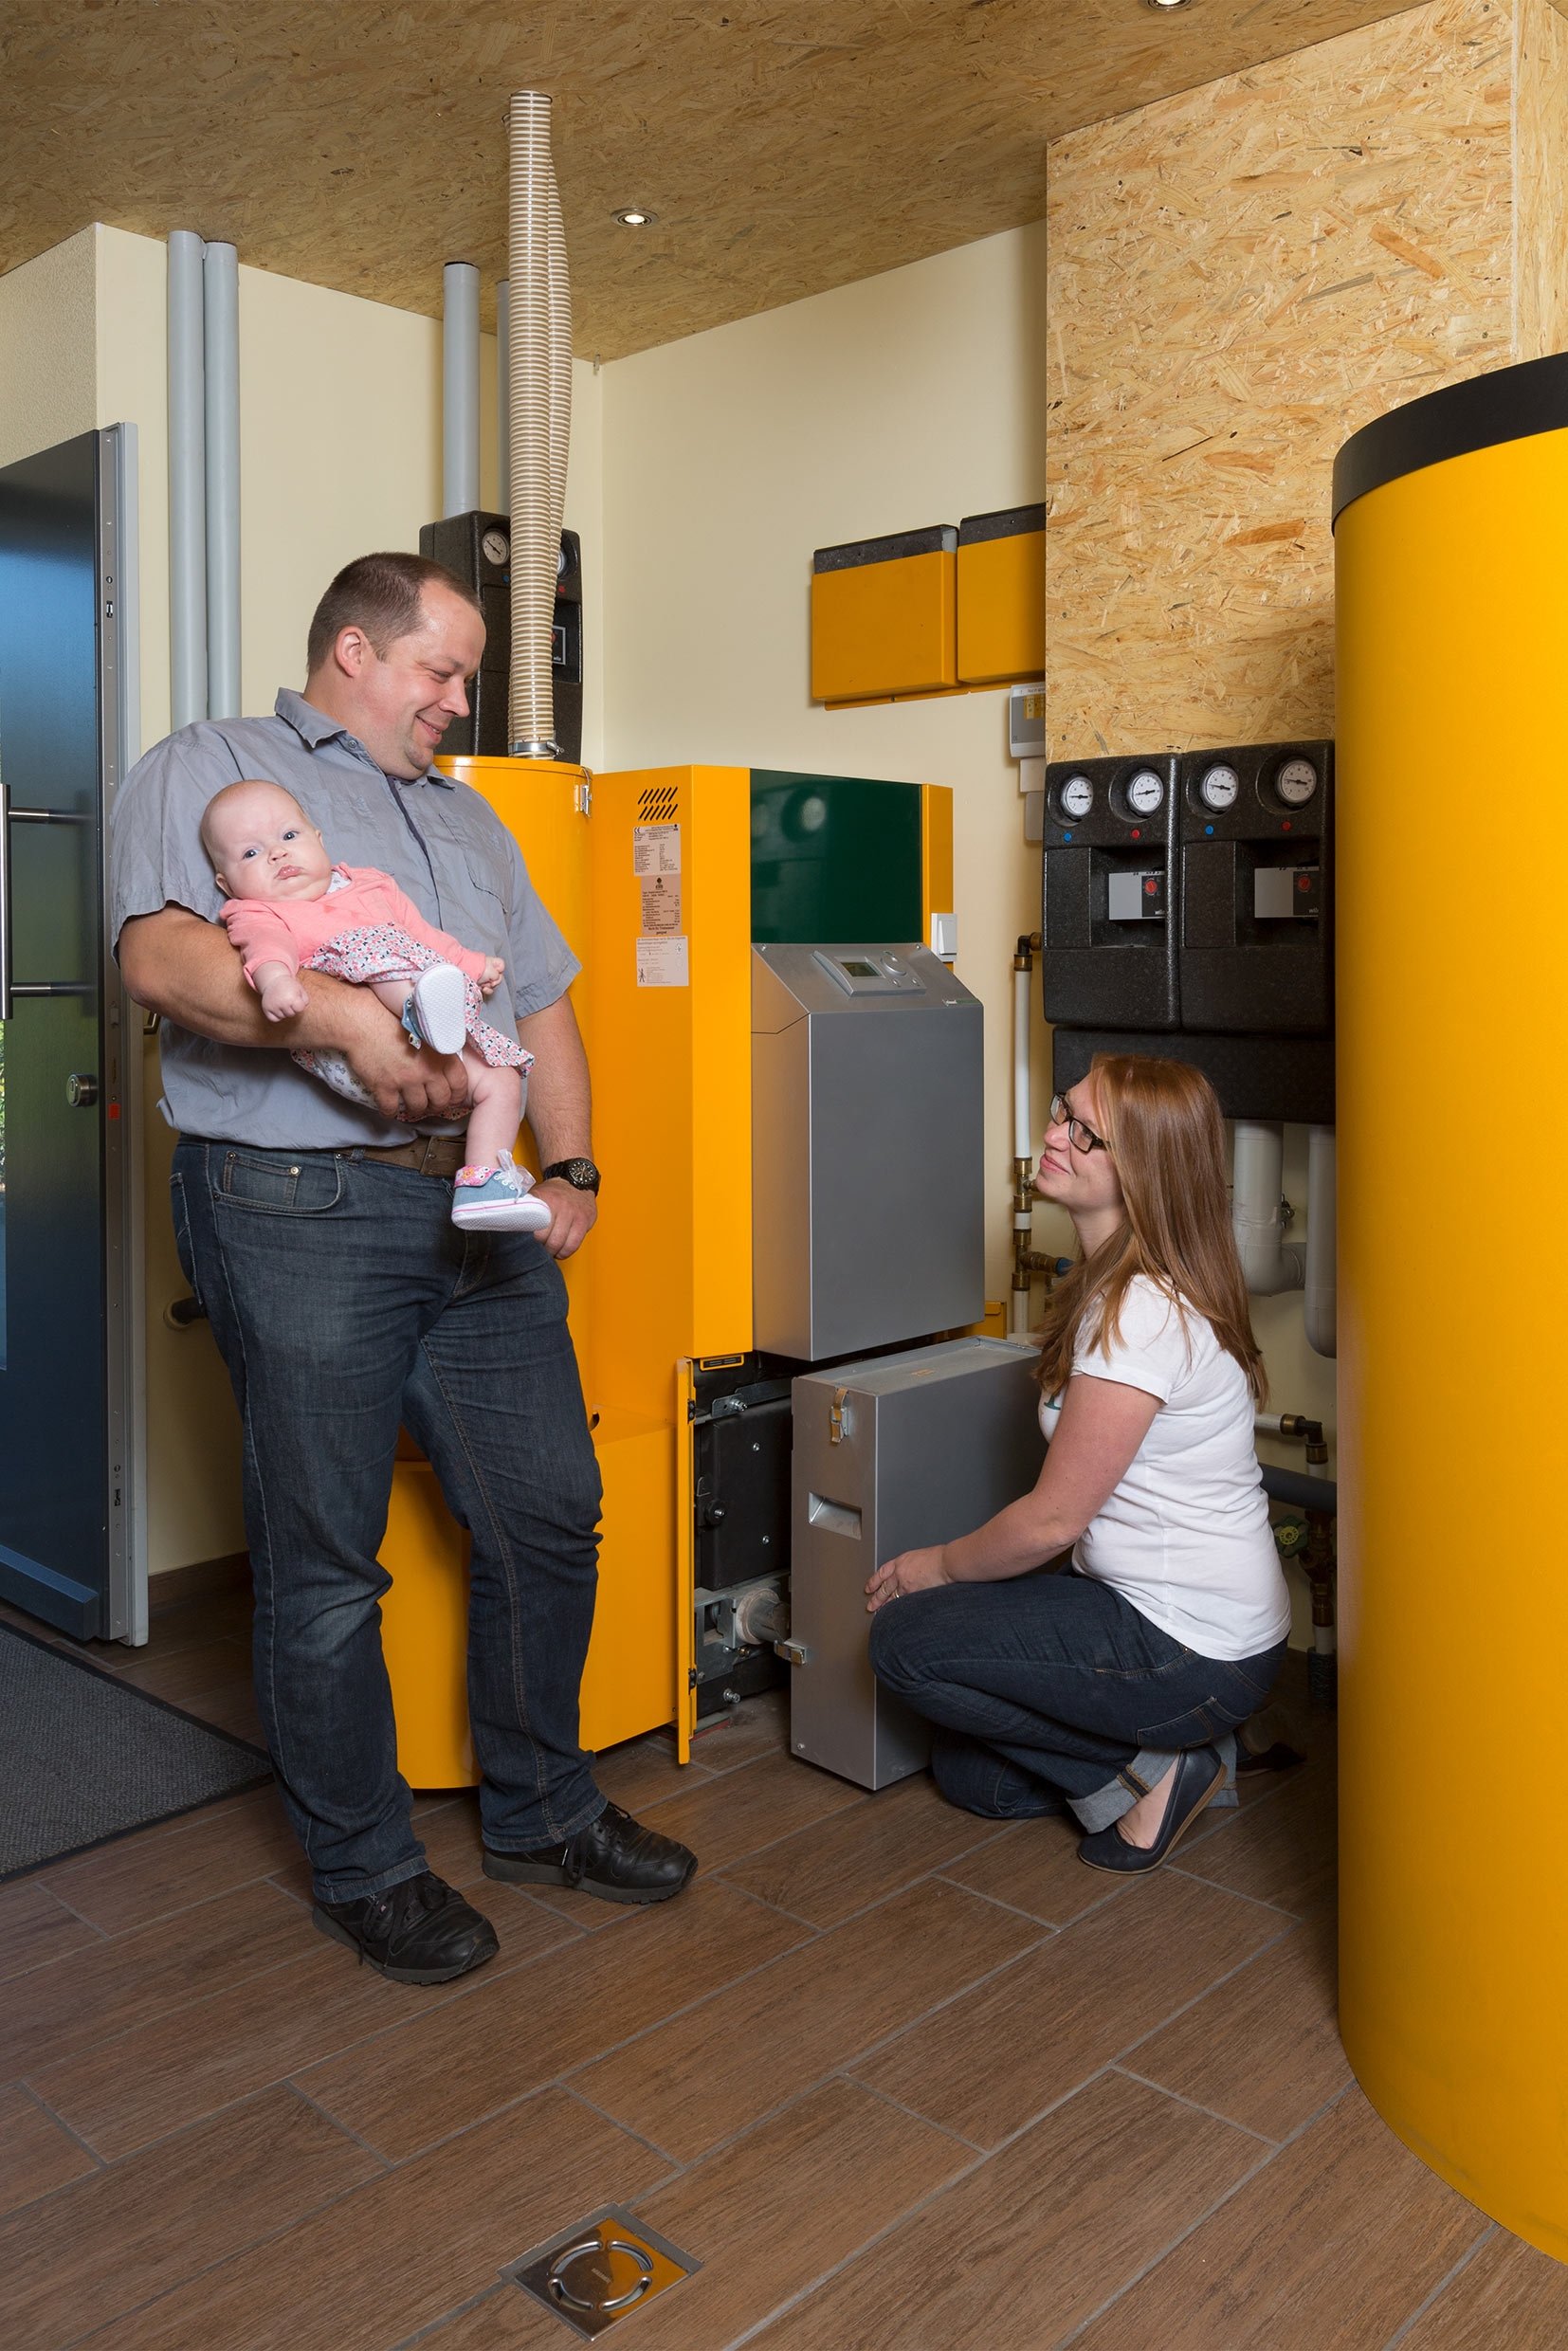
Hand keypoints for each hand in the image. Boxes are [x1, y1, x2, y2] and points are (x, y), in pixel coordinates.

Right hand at [259, 975, 308, 1021]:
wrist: (273, 980)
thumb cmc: (289, 986)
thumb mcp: (300, 990)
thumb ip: (305, 1000)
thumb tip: (301, 1009)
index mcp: (292, 998)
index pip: (300, 1009)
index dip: (299, 1004)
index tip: (296, 998)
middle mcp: (282, 1003)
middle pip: (291, 1014)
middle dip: (292, 1008)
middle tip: (288, 999)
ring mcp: (273, 1006)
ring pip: (283, 1016)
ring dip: (284, 1011)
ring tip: (282, 1001)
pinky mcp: (266, 1009)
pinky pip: (274, 1019)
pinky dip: (276, 1015)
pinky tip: (277, 1008)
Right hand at [339, 994, 472, 1123]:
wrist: (362, 1021)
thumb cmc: (391, 1017)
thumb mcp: (424, 1028)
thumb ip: (438, 1045)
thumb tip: (445, 1057)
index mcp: (441, 1054)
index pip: (460, 1083)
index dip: (457, 1094)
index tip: (451, 1096)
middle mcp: (428, 1070)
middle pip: (441, 1100)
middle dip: (436, 1105)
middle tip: (430, 1104)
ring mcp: (407, 1081)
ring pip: (418, 1108)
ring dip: (415, 1109)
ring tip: (410, 1105)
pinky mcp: (385, 1087)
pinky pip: (391, 1110)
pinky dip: (390, 1112)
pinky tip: (388, 1107)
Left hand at [478, 954, 504, 996]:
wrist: (464, 973)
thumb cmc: (478, 970)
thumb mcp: (492, 971)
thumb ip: (498, 976)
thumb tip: (495, 980)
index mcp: (492, 963)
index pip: (501, 965)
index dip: (500, 970)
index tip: (496, 973)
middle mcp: (488, 969)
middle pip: (498, 977)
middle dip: (495, 981)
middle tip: (490, 981)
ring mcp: (484, 977)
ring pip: (493, 984)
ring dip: (490, 986)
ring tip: (484, 985)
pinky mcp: (480, 984)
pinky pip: (488, 989)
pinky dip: (487, 990)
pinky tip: (483, 989)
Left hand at [532, 1177, 596, 1260]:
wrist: (575, 1181)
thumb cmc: (552, 1194)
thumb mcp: (536, 1196)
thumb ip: (525, 1210)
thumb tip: (512, 1227)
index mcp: (544, 1199)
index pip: (533, 1227)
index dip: (529, 1240)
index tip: (526, 1242)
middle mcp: (560, 1205)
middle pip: (547, 1238)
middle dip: (541, 1248)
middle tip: (537, 1248)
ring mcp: (574, 1213)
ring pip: (561, 1244)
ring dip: (553, 1252)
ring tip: (549, 1251)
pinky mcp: (585, 1221)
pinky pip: (574, 1245)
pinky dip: (565, 1252)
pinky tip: (560, 1251)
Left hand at [865, 1546, 950, 1613]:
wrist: (946, 1562)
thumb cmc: (939, 1558)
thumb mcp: (919, 1557)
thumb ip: (911, 1567)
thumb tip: (911, 1574)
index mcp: (900, 1562)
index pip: (882, 1573)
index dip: (874, 1581)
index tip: (869, 1588)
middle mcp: (899, 1573)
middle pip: (884, 1588)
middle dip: (876, 1598)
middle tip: (870, 1606)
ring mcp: (905, 1585)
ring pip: (891, 1598)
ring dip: (885, 1607)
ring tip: (880, 1613)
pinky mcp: (913, 1594)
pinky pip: (902, 1604)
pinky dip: (898, 1610)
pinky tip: (894, 1615)